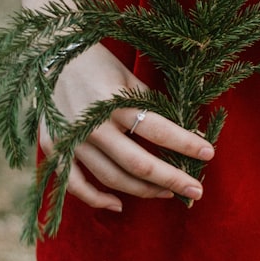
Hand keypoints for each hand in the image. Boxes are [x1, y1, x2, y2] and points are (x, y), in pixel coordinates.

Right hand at [40, 43, 215, 211]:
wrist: (51, 55)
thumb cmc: (98, 63)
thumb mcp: (129, 77)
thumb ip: (153, 104)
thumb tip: (188, 131)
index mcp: (114, 102)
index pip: (159, 130)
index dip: (186, 144)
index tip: (209, 153)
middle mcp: (92, 125)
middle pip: (139, 164)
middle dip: (172, 179)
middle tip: (196, 191)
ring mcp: (70, 140)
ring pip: (112, 178)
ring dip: (144, 190)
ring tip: (168, 193)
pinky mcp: (53, 147)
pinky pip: (74, 184)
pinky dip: (96, 199)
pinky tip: (118, 205)